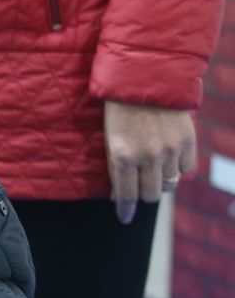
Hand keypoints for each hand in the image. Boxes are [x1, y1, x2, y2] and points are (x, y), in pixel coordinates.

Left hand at [104, 101, 197, 224]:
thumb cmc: (121, 111)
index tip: (125, 218)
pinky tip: (169, 159)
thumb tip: (120, 196)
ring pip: (169, 184)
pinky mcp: (187, 140)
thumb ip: (117, 169)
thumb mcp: (110, 141)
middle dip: (144, 194)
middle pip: (151, 195)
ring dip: (161, 181)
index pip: (126, 195)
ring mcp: (170, 148)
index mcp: (123, 157)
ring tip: (154, 168)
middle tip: (140, 186)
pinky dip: (177, 168)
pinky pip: (185, 169)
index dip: (125, 210)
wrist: (147, 79)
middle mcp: (148, 156)